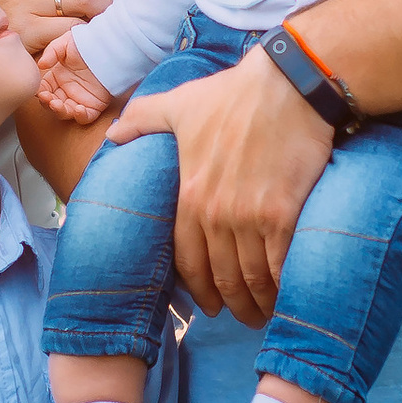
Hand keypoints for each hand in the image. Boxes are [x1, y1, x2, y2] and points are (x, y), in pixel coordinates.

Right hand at [33, 33, 112, 122]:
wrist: (110, 47)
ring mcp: (80, 98)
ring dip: (59, 111)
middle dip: (47, 103)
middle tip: (48, 99)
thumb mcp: (66, 43)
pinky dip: (80, 116)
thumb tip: (40, 65)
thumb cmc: (88, 43)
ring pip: (65, 112)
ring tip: (57, 104)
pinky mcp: (95, 105)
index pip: (44, 88)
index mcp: (58, 77)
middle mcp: (67, 89)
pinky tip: (78, 109)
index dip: (40, 92)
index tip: (39, 91)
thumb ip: (51, 52)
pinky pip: (85, 117)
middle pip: (52, 103)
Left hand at [104, 46, 330, 325]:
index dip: (198, 289)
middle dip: (232, 304)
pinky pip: (280, 265)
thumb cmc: (233, 93)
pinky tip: (288, 294)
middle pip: (222, 276)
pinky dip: (283, 286)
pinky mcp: (284, 213)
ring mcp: (250, 216)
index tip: (208, 305)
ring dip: (259, 302)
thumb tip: (113, 133)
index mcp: (190, 195)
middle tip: (244, 317)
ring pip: (252, 277)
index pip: (188, 260)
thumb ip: (143, 120)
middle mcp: (216, 212)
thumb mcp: (178, 104)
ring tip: (267, 313)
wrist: (287, 84)